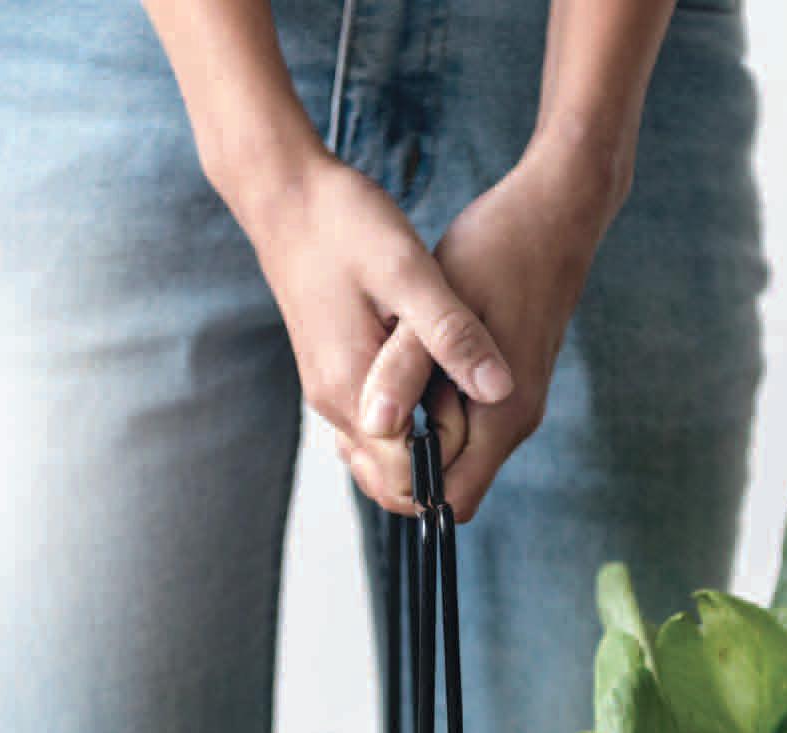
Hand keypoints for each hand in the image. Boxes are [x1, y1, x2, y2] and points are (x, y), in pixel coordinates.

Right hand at [222, 150, 512, 514]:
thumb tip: (501, 390)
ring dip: (425, 447)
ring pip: (381, 458)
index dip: (453, 467)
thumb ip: (452, 335)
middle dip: (441, 468)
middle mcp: (335, 403)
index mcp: (353, 390)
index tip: (487, 422)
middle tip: (483, 416)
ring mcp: (330, 391)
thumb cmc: (345, 225)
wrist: (286, 196)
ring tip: (465, 398)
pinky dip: (409, 424)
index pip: (405, 480)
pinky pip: (374, 426)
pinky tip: (438, 384)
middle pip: (390, 482)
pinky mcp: (334, 373)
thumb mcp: (410, 272)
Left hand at [359, 138, 629, 518]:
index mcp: (502, 415)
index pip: (449, 501)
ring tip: (379, 380)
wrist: (555, 211)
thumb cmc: (498, 248)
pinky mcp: (505, 385)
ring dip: (411, 430)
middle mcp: (514, 422)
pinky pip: (458, 422)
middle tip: (363, 404)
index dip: (400, 486)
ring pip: (450, 452)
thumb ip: (406, 369)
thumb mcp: (438, 302)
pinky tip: (401, 365)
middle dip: (399, 459)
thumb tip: (376, 426)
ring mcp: (513, 406)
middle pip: (446, 483)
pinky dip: (425, 406)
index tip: (364, 439)